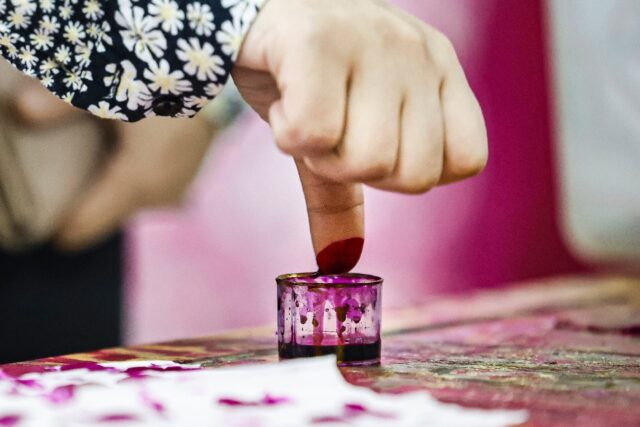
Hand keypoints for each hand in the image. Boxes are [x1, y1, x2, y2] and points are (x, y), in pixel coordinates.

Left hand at [14, 83, 214, 250]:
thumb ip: (61, 103)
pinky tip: (130, 155)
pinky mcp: (186, 183)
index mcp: (137, 183)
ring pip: (127, 204)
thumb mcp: (111, 88)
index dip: (56, 225)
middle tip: (62, 176)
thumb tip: (18, 111)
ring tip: (96, 162)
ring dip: (110, 191)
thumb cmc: (167, 85)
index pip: (83, 226)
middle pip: (104, 215)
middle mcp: (158, 197)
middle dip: (82, 201)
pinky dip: (133, 182)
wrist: (221, 83)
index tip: (37, 219)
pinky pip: (148, 193)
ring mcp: (176, 192)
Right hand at [233, 0, 486, 270]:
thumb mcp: (340, 132)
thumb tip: (341, 261)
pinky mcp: (317, 40)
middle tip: (329, 127)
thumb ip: (345, 197)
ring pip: (366, 160)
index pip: (465, 161)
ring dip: (319, 153)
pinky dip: (288, 134)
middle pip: (414, 176)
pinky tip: (283, 98)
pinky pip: (315, 134)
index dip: (409, 171)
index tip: (367, 140)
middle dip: (355, 168)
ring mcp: (372, 41)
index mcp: (440, 70)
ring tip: (305, 109)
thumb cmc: (307, 72)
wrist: (252, 5)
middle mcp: (417, 53)